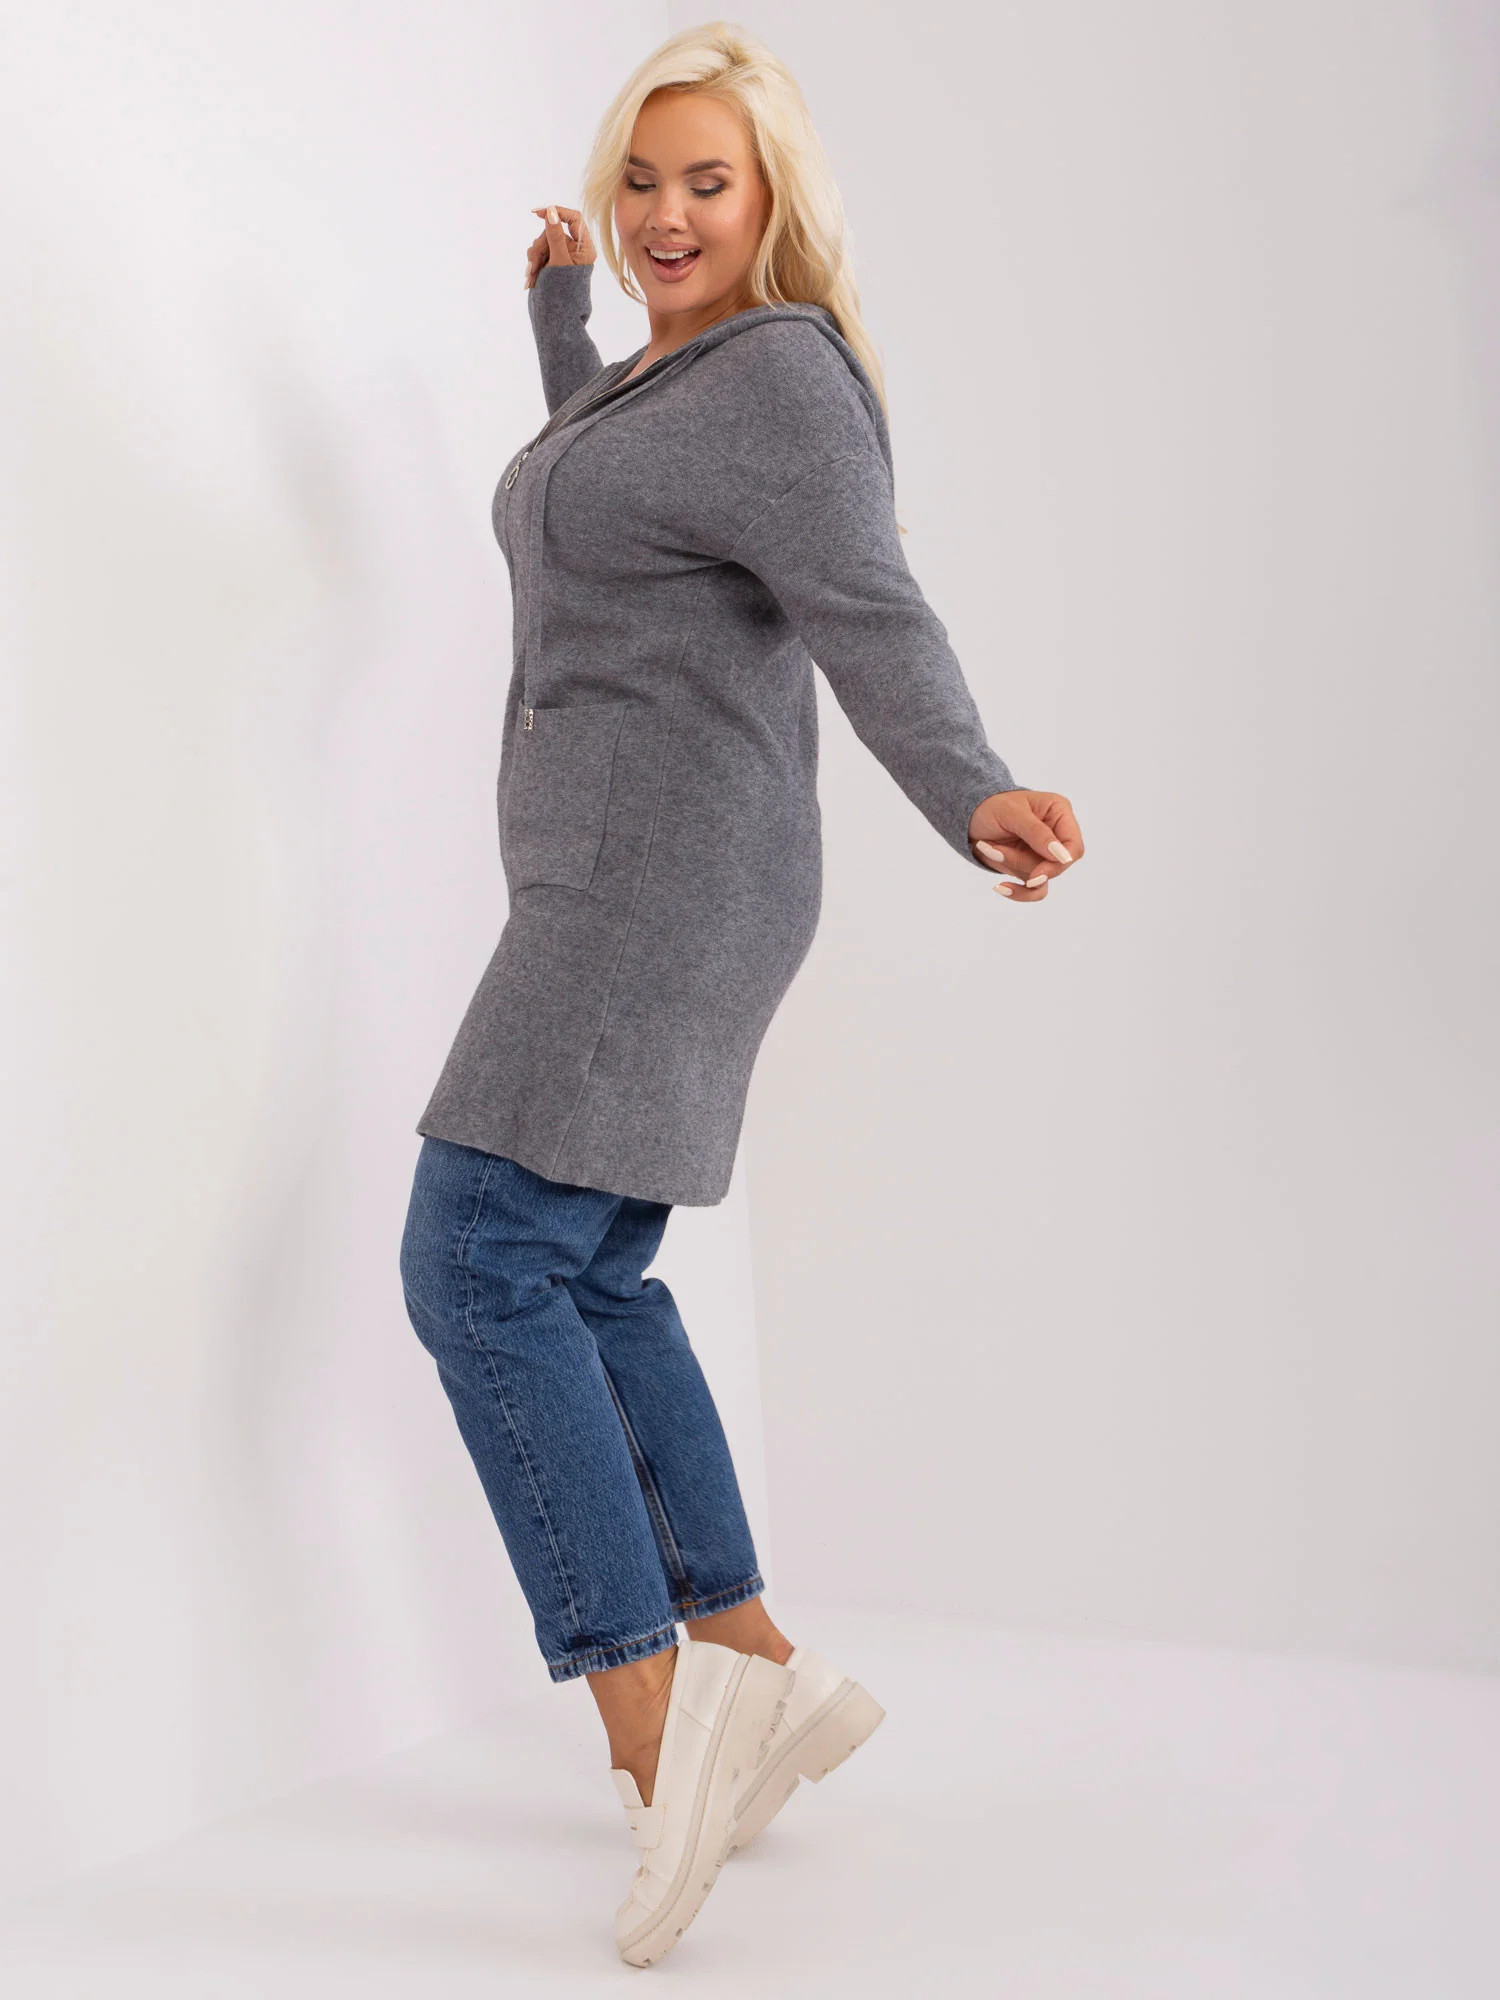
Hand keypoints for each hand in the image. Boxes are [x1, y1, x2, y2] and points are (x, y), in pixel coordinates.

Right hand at [524, 204, 595, 287]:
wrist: (555, 318)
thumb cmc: (561, 293)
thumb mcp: (558, 261)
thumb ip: (554, 236)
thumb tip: (551, 211)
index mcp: (584, 248)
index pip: (574, 218)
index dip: (557, 212)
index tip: (538, 213)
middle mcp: (575, 250)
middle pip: (553, 230)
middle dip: (540, 245)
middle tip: (535, 264)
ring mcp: (562, 256)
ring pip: (543, 241)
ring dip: (535, 256)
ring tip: (533, 274)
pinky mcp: (552, 262)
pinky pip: (539, 251)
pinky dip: (534, 262)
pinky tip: (532, 277)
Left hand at [967, 789, 1083, 900]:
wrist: (970, 817)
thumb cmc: (991, 806)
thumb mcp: (1012, 813)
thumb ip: (1037, 833)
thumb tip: (1062, 855)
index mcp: (1059, 813)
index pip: (1073, 846)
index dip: (1059, 862)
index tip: (1037, 873)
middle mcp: (1056, 834)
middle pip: (1057, 867)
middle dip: (1025, 862)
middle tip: (997, 850)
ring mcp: (1045, 854)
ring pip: (1042, 879)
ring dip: (1013, 867)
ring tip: (989, 848)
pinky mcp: (1032, 868)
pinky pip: (1034, 891)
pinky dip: (1018, 891)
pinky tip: (1000, 887)